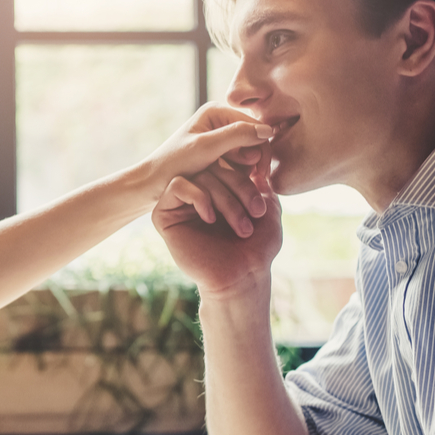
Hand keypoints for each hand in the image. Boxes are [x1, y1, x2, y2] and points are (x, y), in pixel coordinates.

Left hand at [136, 103, 275, 233]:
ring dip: (250, 170)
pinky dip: (242, 174)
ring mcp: (220, 137)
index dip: (262, 149)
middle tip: (255, 185)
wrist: (153, 183)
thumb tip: (268, 130)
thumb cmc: (174, 165)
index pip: (255, 126)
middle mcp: (220, 120)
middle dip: (256, 161)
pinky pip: (240, 163)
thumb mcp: (206, 149)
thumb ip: (236, 136)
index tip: (260, 176)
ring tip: (244, 189)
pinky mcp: (219, 154)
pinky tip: (237, 187)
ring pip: (249, 153)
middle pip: (254, 139)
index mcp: (216, 111)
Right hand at [152, 147, 282, 298]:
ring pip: (200, 175)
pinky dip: (198, 196)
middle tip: (256, 214)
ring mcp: (181, 204)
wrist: (241, 279)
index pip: (229, 163)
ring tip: (242, 227)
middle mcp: (199, 194)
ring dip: (226, 199)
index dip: (248, 178)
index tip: (264, 205)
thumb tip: (253, 155)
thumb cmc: (256, 249)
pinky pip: (178, 185)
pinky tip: (210, 219)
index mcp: (220, 190)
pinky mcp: (165, 216)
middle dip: (240, 188)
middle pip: (215, 166)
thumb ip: (260, 183)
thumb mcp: (268, 209)